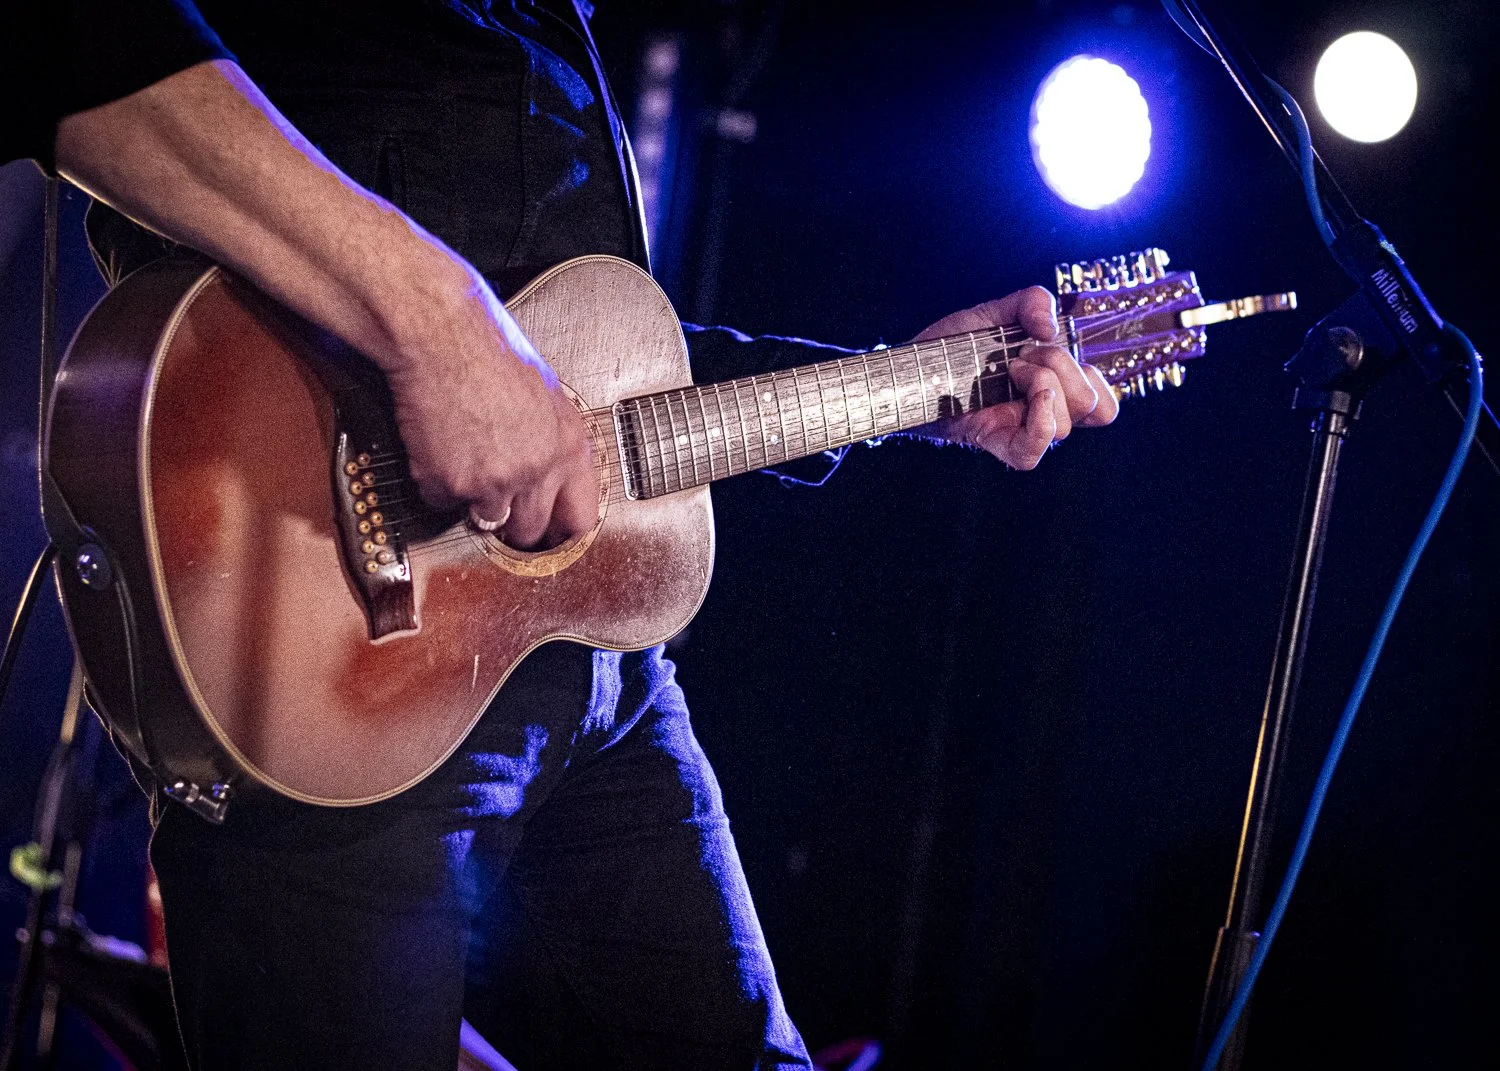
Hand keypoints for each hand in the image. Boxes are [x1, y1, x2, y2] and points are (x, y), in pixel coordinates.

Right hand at [381, 270, 596, 549]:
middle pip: (530, 530)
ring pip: (486, 519)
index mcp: (569, 447)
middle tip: (493, 493)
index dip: (561, 532)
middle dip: (511, 521)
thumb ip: (552, 444)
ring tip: (463, 453)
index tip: (548, 535)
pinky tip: (438, 443)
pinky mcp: (453, 483)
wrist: (441, 334)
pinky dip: (435, 481)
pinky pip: (442, 501)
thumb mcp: (546, 397)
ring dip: (471, 498)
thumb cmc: (488, 352)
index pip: (581, 520)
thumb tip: (551, 484)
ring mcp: (497, 481)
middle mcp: (539, 469)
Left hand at [913, 286, 1117, 468]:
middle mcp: (1041, 413)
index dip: (1098, 382)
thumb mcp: (995, 312)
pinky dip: (1041, 425)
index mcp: (1052, 389)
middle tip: (1022, 353)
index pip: (1103, 406)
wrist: (910, 366)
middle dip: (1063, 366)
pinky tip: (1030, 397)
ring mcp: (1019, 429)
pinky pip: (1031, 454)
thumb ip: (1031, 302)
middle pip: (1090, 405)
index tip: (1062, 352)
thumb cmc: (951, 347)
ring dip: (1043, 381)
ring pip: (1065, 424)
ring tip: (1010, 367)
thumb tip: (1050, 328)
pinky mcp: (994, 441)